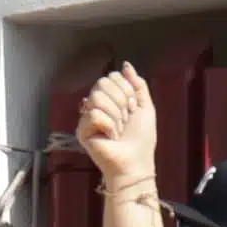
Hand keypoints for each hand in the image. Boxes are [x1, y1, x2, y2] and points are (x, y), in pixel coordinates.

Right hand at [74, 64, 158, 197]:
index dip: (126, 90)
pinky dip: (108, 125)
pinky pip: (94, 114)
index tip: (132, 108)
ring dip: (115, 115)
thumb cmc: (141, 138)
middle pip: (102, 83)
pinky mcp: (82, 130)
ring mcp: (87, 117)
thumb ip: (137, 84)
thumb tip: (126, 65)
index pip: (111, 77)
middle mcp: (97, 105)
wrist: (135, 161)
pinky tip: (110, 137)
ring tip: (118, 130)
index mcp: (111, 98)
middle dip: (121, 101)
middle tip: (125, 119)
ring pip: (97, 97)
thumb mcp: (145, 106)